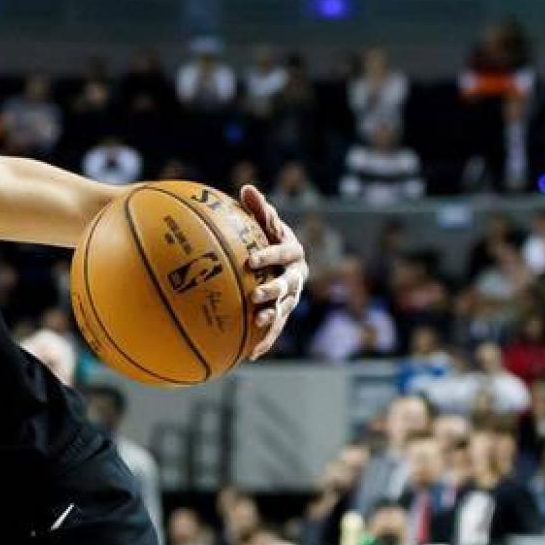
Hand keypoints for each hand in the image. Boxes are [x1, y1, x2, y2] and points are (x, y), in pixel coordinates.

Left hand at [239, 185, 307, 360]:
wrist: (284, 261)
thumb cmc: (269, 238)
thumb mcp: (265, 223)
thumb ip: (259, 210)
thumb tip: (247, 188)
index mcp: (293, 252)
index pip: (283, 252)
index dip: (270, 255)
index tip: (251, 260)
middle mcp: (297, 276)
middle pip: (287, 285)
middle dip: (273, 291)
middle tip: (256, 295)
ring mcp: (292, 297)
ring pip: (284, 309)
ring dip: (272, 319)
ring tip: (257, 325)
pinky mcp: (283, 313)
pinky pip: (275, 329)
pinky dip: (265, 341)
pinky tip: (250, 355)